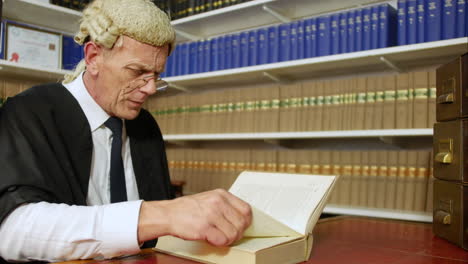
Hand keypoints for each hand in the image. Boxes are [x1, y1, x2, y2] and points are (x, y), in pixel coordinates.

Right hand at [137, 189, 251, 246]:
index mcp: (221, 194)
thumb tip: (240, 218)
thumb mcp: (209, 199)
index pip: (246, 209)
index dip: (246, 221)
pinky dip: (218, 243)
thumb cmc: (187, 209)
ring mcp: (211, 214)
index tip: (241, 226)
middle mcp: (218, 202)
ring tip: (217, 236)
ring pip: (234, 234)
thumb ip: (224, 206)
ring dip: (227, 239)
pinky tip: (210, 238)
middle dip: (237, 233)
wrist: (168, 214)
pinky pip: (222, 240)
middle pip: (242, 223)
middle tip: (228, 235)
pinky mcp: (204, 227)